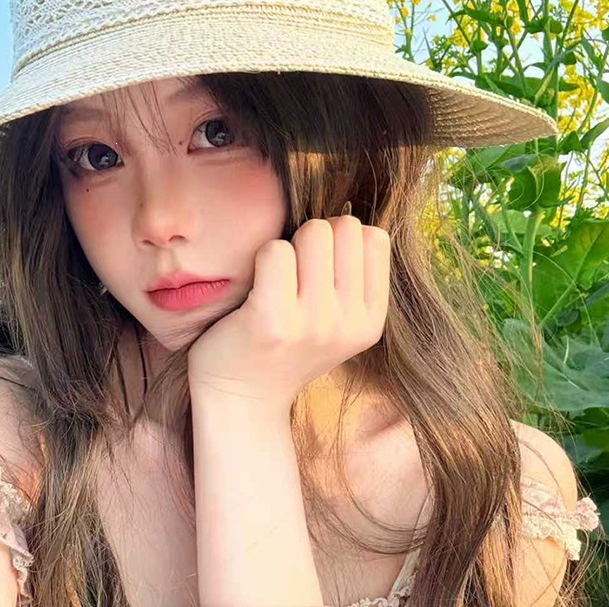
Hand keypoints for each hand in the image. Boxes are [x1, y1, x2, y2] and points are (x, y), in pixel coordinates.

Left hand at [187, 202, 390, 414]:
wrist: (241, 399)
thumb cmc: (285, 346)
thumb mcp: (337, 321)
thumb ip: (351, 277)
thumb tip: (346, 216)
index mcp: (371, 320)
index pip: (375, 237)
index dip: (342, 239)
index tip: (320, 267)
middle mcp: (349, 323)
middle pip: (344, 227)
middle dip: (315, 237)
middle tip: (294, 272)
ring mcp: (313, 323)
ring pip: (313, 232)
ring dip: (289, 245)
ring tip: (276, 279)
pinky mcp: (272, 320)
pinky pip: (275, 251)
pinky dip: (262, 258)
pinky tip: (255, 289)